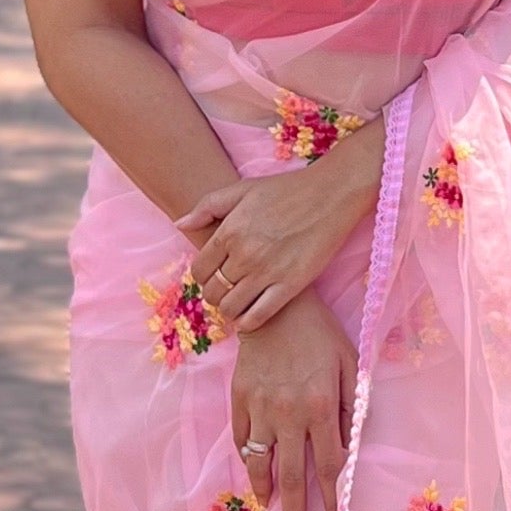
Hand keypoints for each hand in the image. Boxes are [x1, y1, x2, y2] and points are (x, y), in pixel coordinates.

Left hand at [181, 132, 378, 336]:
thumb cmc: (286, 190)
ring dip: (229, 309)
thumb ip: (207, 206)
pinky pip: (258, 316)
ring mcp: (267, 272)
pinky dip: (248, 321)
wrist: (330, 195)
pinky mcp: (290, 285)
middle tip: (225, 290)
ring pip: (231, 307)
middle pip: (213, 291)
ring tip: (238, 302)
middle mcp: (244, 254)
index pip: (200, 269)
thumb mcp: (242, 189)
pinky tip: (251, 315)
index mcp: (229, 231)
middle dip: (214, 294)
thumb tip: (180, 224)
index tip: (212, 276)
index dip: (202, 276)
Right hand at [230, 293, 357, 510]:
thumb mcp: (348, 364)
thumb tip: (351, 448)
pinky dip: (249, 464)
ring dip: (268, 494)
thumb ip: (350, 407)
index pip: (330, 467)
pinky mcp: (239, 399)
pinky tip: (256, 480)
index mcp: (321, 407)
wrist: (273, 304)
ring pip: (262, 463)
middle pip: (293, 477)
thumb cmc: (320, 334)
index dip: (333, 503)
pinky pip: (242, 440)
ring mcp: (260, 407)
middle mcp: (289, 413)